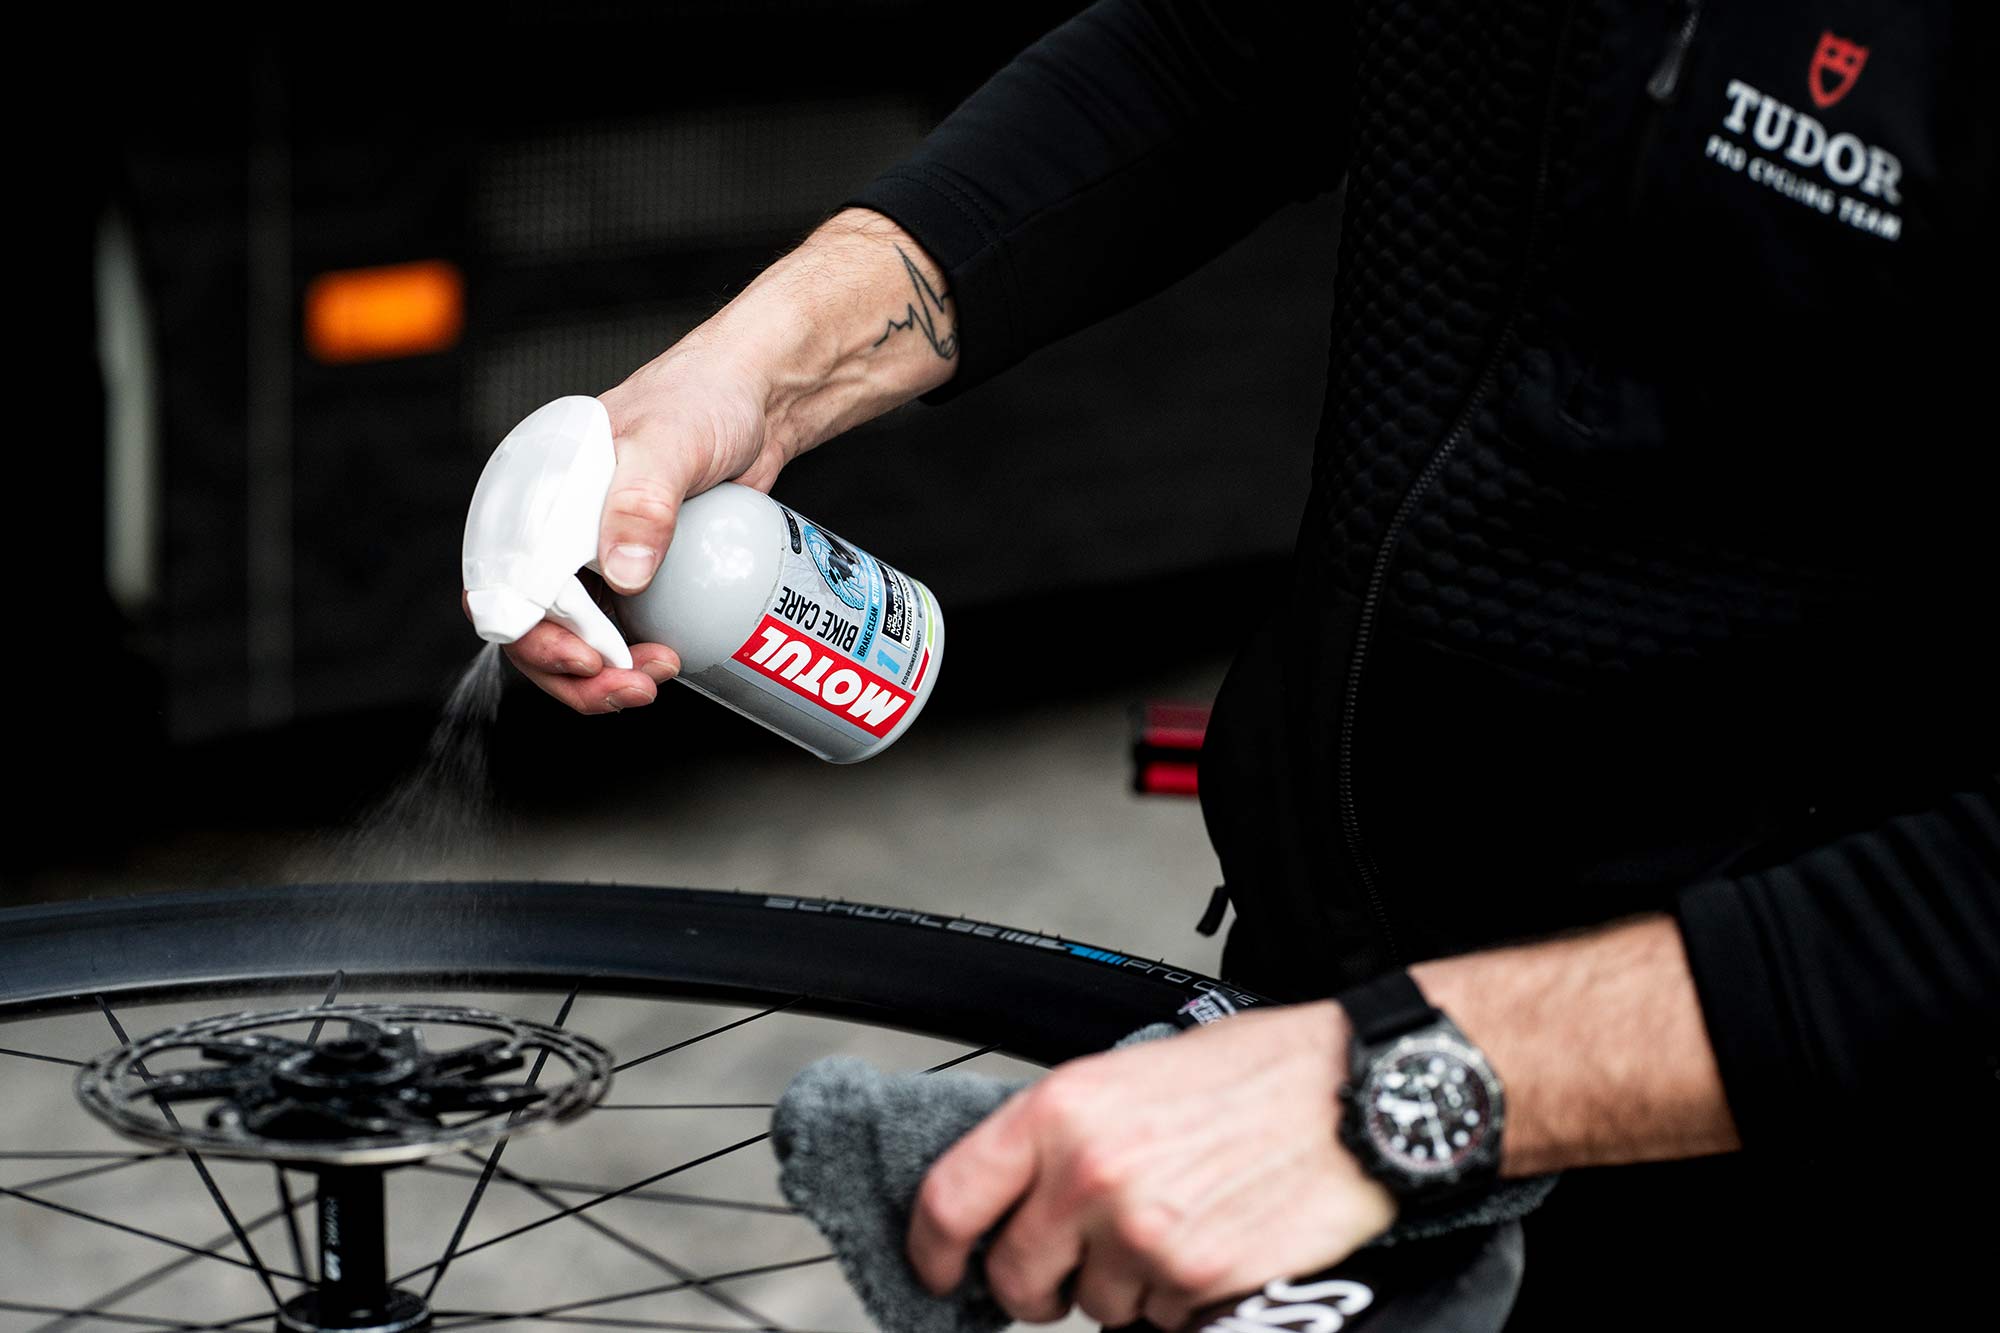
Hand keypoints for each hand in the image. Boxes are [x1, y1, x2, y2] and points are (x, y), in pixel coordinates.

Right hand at [485, 209, 954, 714]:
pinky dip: (632, 659)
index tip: (587, 658)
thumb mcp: (670, 442)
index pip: (503, 579)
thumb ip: (643, 500)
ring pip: (573, 638)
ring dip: (603, 677)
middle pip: (534, 624)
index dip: (531, 633)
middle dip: (576, 672)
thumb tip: (620, 577)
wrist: (758, 402)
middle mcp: (551, 529)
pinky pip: (617, 631)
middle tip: (633, 688)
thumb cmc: (703, 400)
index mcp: (530, 494)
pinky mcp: (633, 574)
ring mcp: (591, 556)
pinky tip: (669, 663)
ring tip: (657, 680)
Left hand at [908, 1003, 1395, 1331]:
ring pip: (1093, 1306)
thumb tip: (1018, 1187)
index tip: (938, 1265)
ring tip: (1169, 1227)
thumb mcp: (1135, 1072)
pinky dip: (1176, 1299)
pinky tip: (1209, 1244)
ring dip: (1119, 1286)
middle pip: (1015, 1274)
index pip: (952, 1199)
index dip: (933, 1248)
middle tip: (1062, 1269)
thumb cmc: (1258, 1073)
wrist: (1356, 1099)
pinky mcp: (1196, 1281)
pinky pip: (1158, 1321)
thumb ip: (1067, 1130)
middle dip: (1034, 1285)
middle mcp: (1091, 1174)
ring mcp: (1142, 1235)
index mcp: (1063, 1110)